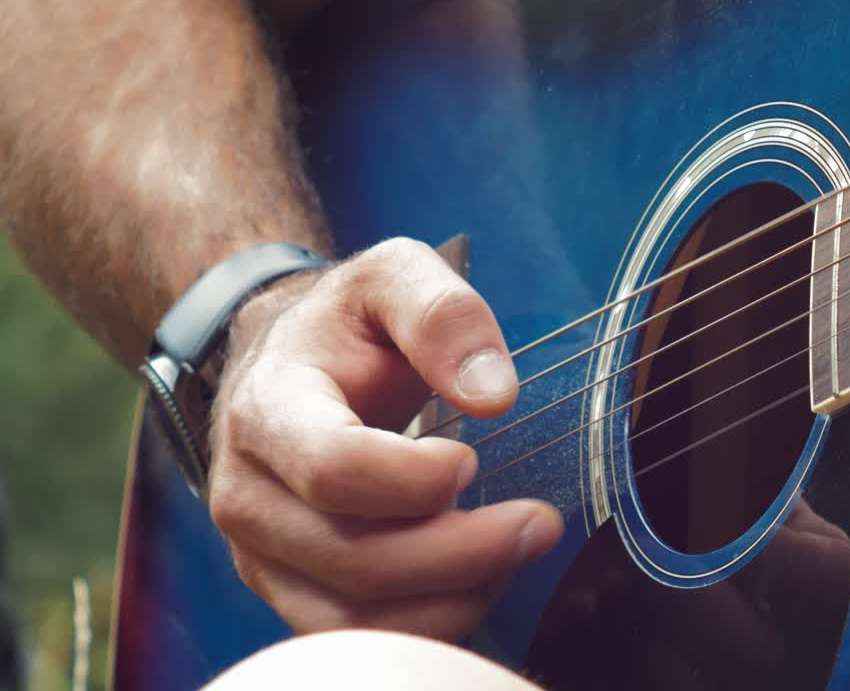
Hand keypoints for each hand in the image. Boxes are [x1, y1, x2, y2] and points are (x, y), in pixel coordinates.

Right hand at [206, 237, 563, 641]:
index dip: (414, 479)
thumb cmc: (345, 324)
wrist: (285, 365)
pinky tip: (479, 580)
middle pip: (352, 555)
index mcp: (269, 409)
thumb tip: (494, 395)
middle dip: (462, 552)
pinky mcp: (287, 586)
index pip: (333, 468)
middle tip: (540, 524)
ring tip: (516, 552)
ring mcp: (261, 550)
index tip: (474, 459)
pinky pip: (355, 634)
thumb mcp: (392, 276)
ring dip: (452, 597)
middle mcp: (247, 492)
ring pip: (353, 614)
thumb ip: (444, 314)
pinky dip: (427, 621)